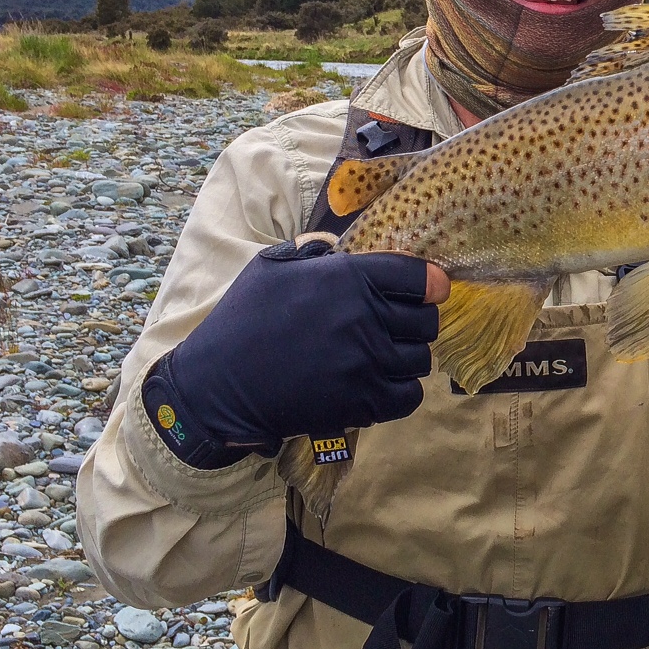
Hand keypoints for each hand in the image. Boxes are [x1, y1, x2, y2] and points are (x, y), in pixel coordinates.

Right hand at [142, 237, 450, 466]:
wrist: (216, 386)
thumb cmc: (242, 320)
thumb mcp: (271, 266)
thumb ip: (313, 251)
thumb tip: (340, 246)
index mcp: (348, 277)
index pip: (419, 276)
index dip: (431, 283)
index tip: (431, 290)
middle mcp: (364, 316)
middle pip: (426, 321)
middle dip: (417, 322)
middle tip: (398, 327)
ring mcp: (365, 362)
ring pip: (420, 360)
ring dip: (407, 358)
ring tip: (386, 357)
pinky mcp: (360, 402)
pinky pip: (409, 397)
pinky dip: (401, 392)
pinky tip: (381, 385)